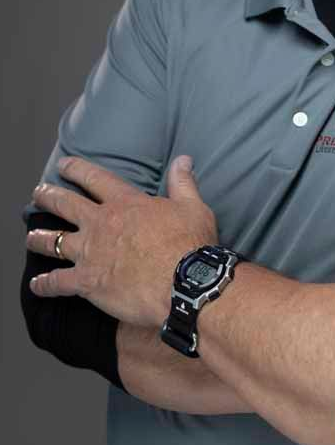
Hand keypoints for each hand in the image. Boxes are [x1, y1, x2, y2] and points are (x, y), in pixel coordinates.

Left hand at [26, 155, 217, 327]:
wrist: (183, 284)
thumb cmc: (190, 244)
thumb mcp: (193, 206)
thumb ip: (183, 182)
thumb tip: (183, 159)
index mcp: (125, 203)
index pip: (95, 179)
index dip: (76, 169)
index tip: (64, 165)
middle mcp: (101, 224)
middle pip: (65, 205)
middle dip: (48, 197)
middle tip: (39, 194)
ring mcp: (90, 253)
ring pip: (54, 242)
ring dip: (39, 239)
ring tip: (31, 238)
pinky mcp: (87, 281)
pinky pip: (57, 282)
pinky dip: (44, 284)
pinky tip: (37, 285)